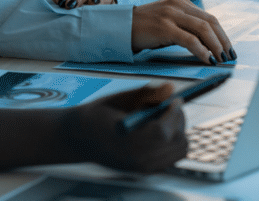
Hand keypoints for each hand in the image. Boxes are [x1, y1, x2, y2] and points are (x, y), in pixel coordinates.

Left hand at [52, 0, 115, 8]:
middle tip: (69, 5)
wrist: (96, 14)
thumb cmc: (78, 10)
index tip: (59, 2)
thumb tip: (46, 7)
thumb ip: (58, 4)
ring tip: (83, 4)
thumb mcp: (67, 5)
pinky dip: (101, 0)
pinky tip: (95, 4)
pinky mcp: (109, 0)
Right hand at [64, 83, 186, 171]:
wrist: (79, 138)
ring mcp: (143, 168)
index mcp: (127, 142)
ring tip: (162, 118)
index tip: (175, 98)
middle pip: (177, 143)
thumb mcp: (120, 98)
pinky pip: (172, 157)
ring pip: (179, 151)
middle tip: (170, 106)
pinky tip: (158, 130)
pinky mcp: (146, 170)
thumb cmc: (96, 115)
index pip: (164, 131)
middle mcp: (138, 160)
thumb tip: (171, 88)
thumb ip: (147, 93)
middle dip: (178, 121)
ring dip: (178, 132)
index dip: (173, 112)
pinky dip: (173, 143)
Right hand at [132, 0, 234, 63]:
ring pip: (203, 29)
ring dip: (216, 46)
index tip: (227, 48)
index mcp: (180, 2)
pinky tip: (207, 59)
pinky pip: (189, 39)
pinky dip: (201, 50)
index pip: (208, 17)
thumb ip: (185, 25)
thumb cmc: (144, 27)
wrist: (121, 27)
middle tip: (229, 55)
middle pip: (210, 22)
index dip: (222, 34)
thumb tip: (206, 43)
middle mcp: (178, 5)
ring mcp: (171, 15)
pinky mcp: (165, 27)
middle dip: (223, 40)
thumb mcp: (167, 20)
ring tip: (221, 59)